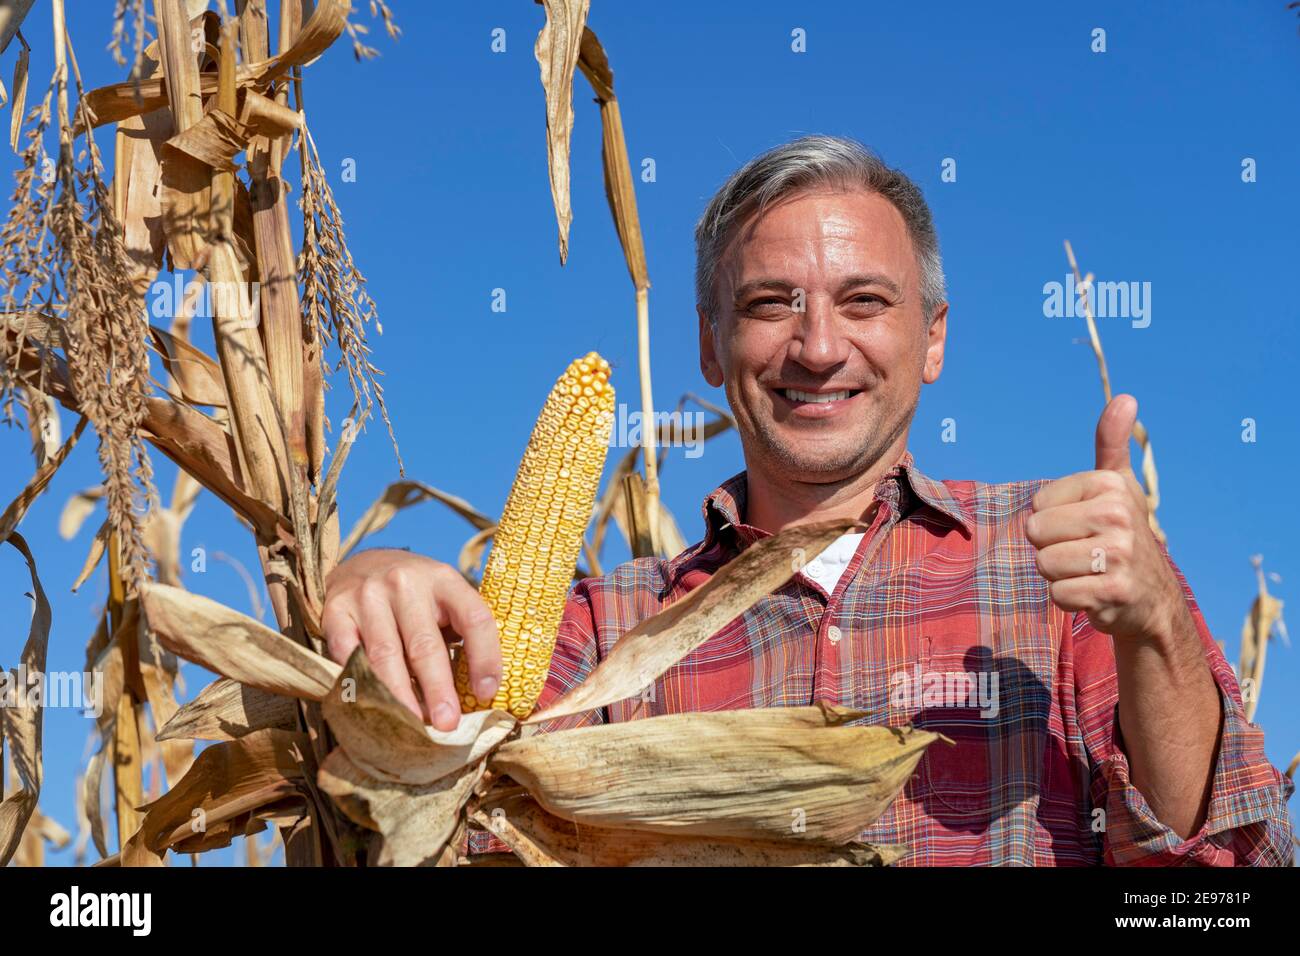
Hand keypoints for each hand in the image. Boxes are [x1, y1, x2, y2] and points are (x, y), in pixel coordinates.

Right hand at [321, 549, 501, 730]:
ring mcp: (367, 596)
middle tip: (447, 724)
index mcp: (444, 579)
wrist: (362, 564)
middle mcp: (405, 583)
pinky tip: (373, 707)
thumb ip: (461, 633)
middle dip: (438, 689)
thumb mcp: (444, 598)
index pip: (473, 617)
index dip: (485, 657)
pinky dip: (361, 684)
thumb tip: (482, 692)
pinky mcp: (335, 610)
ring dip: (400, 696)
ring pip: (385, 655)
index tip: (486, 693)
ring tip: (412, 725)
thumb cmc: (415, 595)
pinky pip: (348, 655)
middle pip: (425, 644)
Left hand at [1025, 395, 1187, 644]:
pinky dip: (1069, 600)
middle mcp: (1117, 515)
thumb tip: (1125, 397)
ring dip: (1059, 575)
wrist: (1151, 596)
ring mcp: (1119, 555)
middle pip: (1036, 534)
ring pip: (1044, 565)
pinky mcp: (1115, 591)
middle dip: (1051, 549)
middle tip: (1083, 552)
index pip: (1037, 504)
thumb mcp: (1117, 485)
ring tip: (1088, 572)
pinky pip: (1057, 595)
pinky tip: (1094, 593)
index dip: (1051, 521)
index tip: (1083, 526)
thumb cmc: (1121, 534)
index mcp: (1110, 485)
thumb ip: (1111, 443)